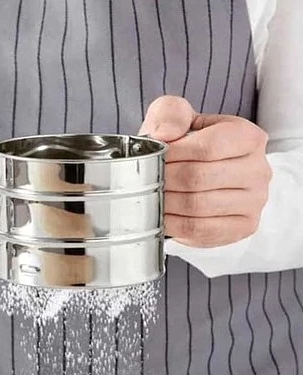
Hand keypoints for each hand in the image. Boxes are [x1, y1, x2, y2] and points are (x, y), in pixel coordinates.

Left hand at [140, 96, 271, 246]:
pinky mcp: (242, 227)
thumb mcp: (177, 118)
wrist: (195, 178)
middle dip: (165, 180)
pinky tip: (163, 217)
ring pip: (197, 206)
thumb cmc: (185, 146)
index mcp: (248, 136)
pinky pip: (201, 230)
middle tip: (147, 180)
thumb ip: (170, 114)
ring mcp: (253, 202)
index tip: (155, 158)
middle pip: (199, 179)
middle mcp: (258, 170)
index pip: (208, 147)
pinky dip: (174, 225)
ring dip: (166, 203)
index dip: (174, 155)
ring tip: (151, 196)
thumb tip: (165, 134)